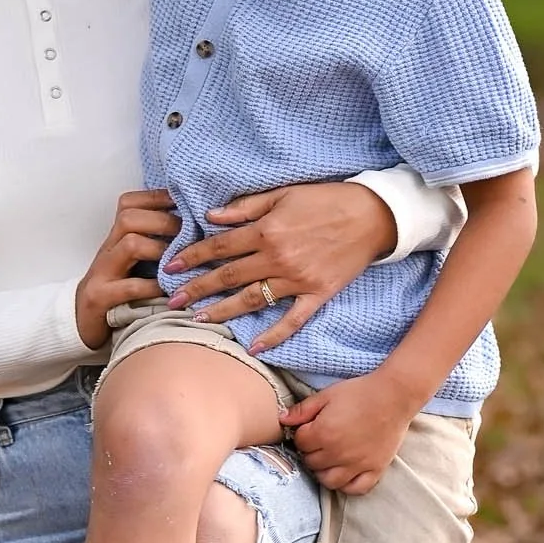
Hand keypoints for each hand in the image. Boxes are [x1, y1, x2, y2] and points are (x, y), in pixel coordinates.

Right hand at [75, 189, 178, 349]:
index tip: (185, 202)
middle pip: (129, 218)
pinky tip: (169, 291)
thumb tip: (193, 230)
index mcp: (115, 239)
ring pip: (130, 244)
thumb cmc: (116, 292)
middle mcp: (107, 251)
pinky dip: (153, 286)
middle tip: (189, 233)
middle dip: (163, 221)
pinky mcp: (101, 298)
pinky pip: (130, 287)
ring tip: (179, 260)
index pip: (129, 204)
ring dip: (160, 248)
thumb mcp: (131, 265)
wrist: (80, 323)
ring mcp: (102, 274)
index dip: (157, 198)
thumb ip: (152, 246)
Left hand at [166, 181, 394, 348]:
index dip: (193, 257)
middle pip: (228, 276)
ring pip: (251, 300)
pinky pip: (292, 319)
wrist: (373, 215)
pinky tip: (254, 348)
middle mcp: (277, 257)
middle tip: (171, 301)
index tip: (170, 267)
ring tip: (198, 321)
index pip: (220, 246)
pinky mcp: (317, 294)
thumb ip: (246, 207)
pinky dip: (274, 335)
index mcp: (267, 230)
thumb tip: (211, 216)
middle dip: (197, 289)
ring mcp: (297, 279)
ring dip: (222, 312)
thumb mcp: (283, 194)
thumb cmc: (326, 199)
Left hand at [282, 371, 414, 493]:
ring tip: (329, 459)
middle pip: (311, 463)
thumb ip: (303, 410)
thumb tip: (282, 420)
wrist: (394, 396)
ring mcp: (357, 464)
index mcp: (323, 433)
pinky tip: (345, 473)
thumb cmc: (360, 392)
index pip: (300, 444)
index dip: (302, 435)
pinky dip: (347, 485)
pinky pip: (355, 489)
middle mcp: (338, 453)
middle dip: (311, 453)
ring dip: (324, 472)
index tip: (310, 429)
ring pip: (329, 481)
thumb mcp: (327, 395)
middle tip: (320, 442)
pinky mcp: (374, 470)